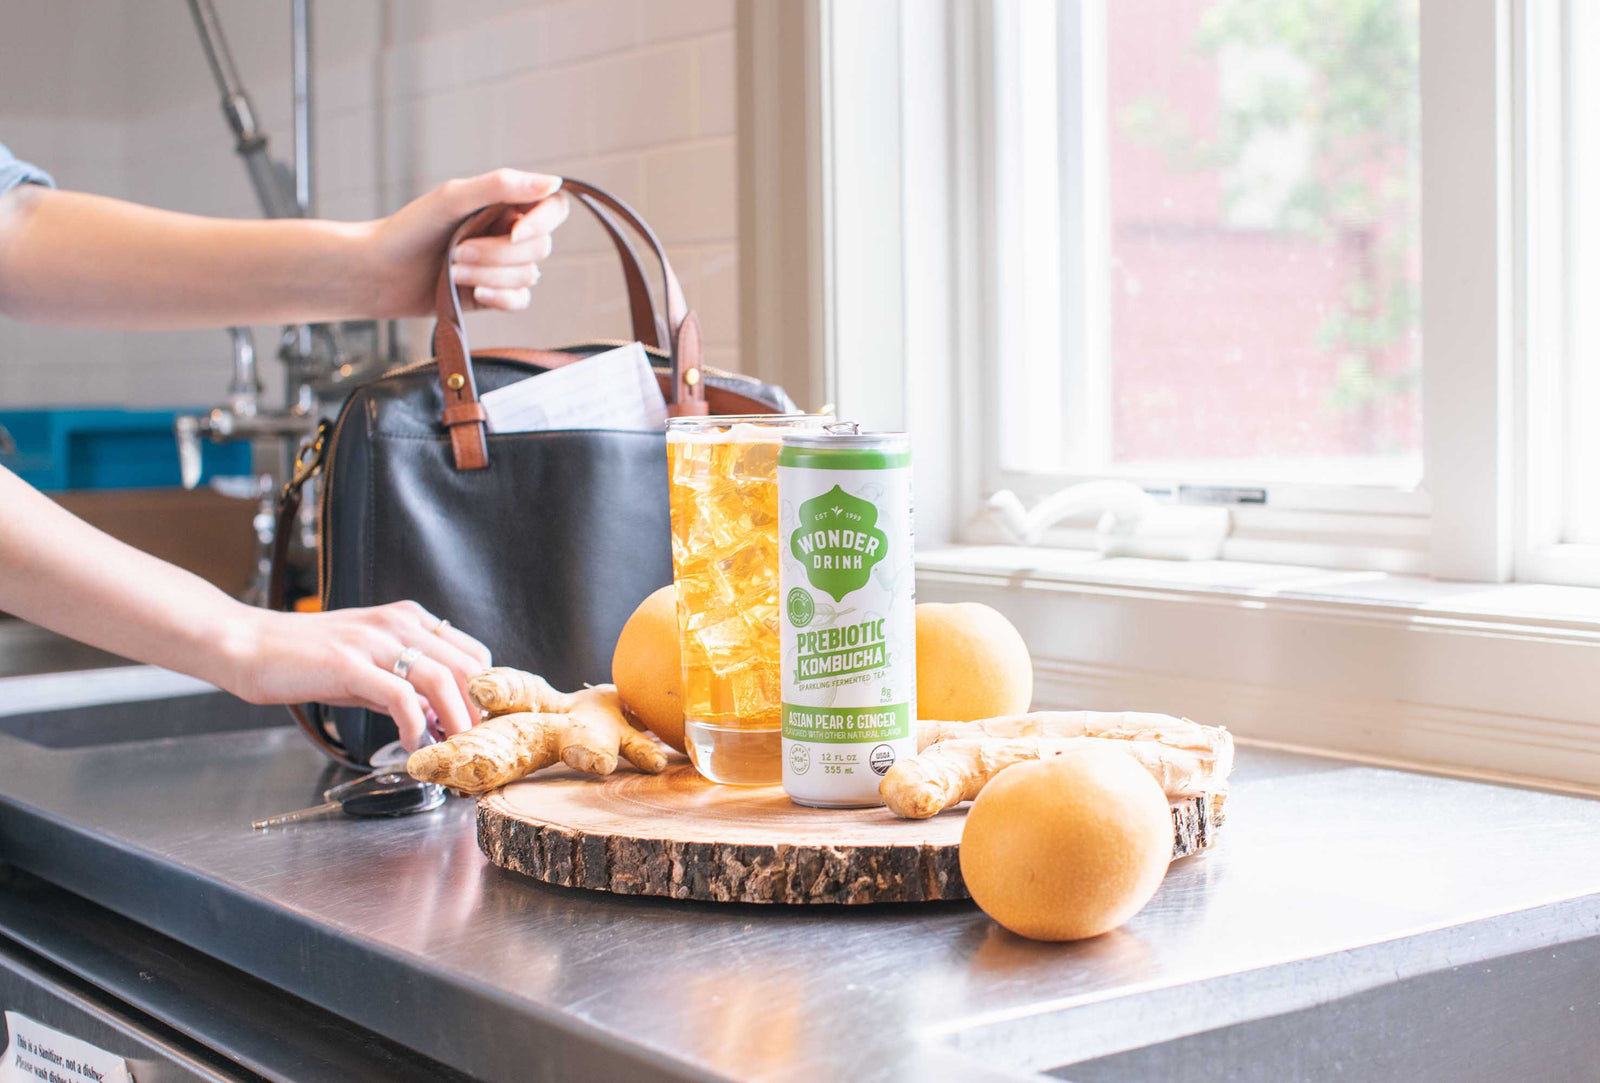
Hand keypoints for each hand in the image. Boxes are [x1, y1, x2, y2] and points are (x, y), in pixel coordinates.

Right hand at [220, 600, 493, 749]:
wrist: (248, 645)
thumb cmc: (306, 659)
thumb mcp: (367, 666)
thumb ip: (406, 686)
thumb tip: (441, 717)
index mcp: (408, 619)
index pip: (472, 653)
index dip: (484, 692)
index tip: (483, 725)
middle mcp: (398, 623)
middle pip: (467, 666)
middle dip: (478, 711)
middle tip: (475, 745)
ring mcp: (374, 641)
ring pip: (441, 678)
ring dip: (456, 720)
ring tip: (453, 749)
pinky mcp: (349, 663)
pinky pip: (400, 696)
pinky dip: (415, 725)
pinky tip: (411, 745)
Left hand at [365, 169, 570, 316]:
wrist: (377, 272)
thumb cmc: (410, 230)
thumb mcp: (453, 198)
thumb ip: (502, 186)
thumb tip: (554, 182)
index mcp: (504, 204)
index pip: (553, 208)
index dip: (542, 222)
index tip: (514, 231)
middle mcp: (509, 233)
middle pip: (541, 247)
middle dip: (498, 254)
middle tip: (457, 251)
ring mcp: (503, 266)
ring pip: (529, 276)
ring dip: (489, 276)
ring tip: (451, 271)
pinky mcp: (494, 295)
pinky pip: (520, 300)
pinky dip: (498, 298)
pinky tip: (473, 294)